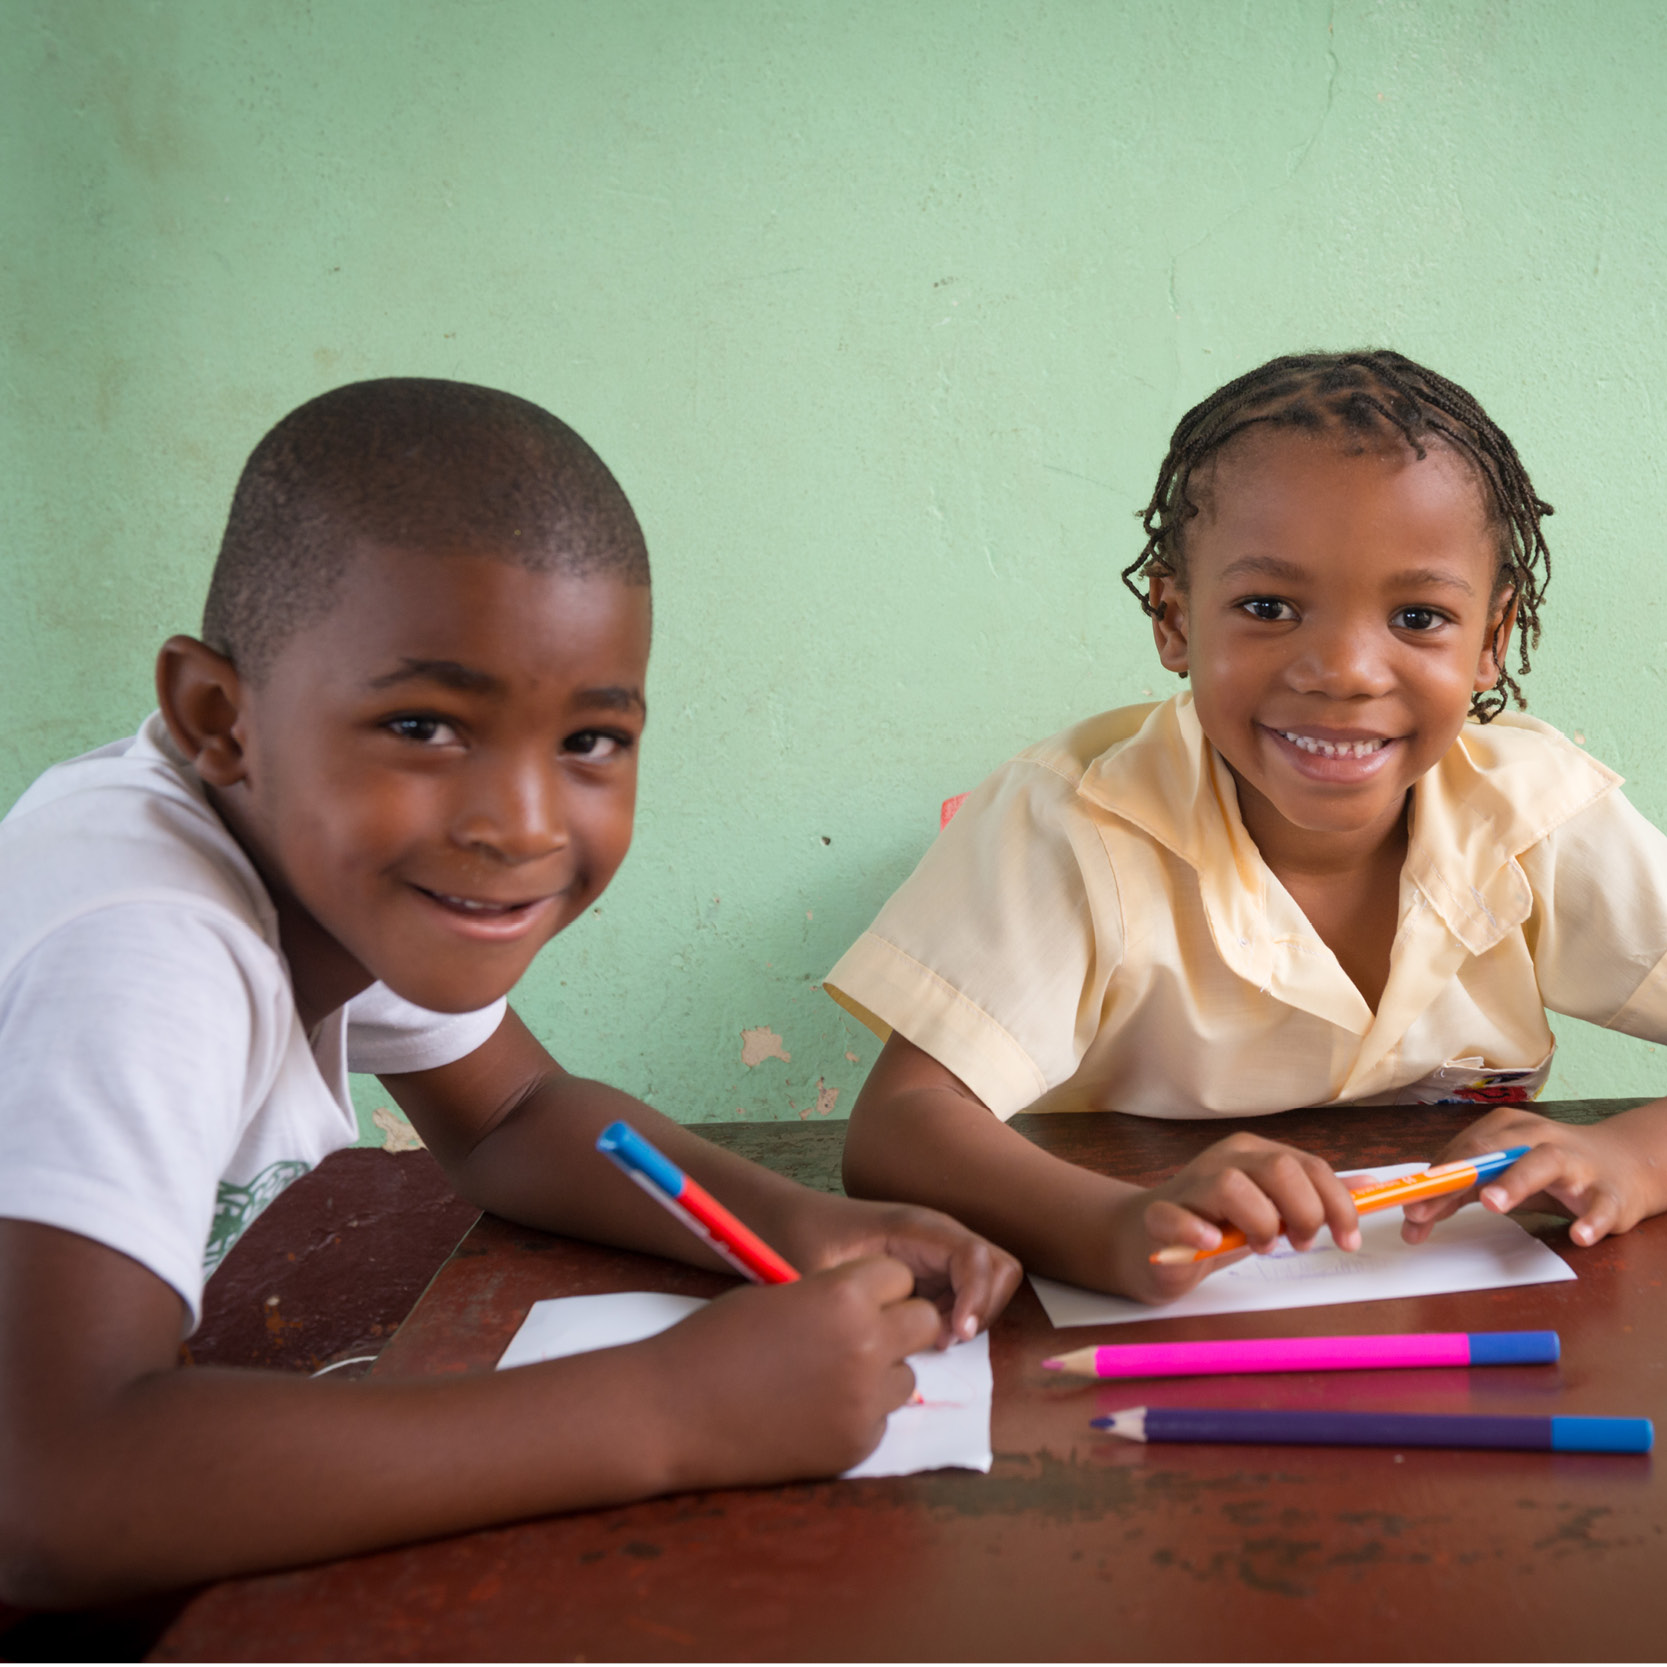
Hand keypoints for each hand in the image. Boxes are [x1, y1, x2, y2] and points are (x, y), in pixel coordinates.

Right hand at [642, 1256, 940, 1488]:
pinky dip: (854, 1415)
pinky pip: (879, 1420)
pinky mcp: (856, 1446)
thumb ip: (831, 1297)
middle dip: (896, 1325)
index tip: (854, 1297)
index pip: (900, 1277)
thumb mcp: (778, 1295)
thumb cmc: (716, 1341)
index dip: (877, 1286)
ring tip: (822, 1377)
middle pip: (923, 1323)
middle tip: (856, 1334)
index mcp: (843, 1296)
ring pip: (906, 1376)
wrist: (672, 1411)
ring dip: (878, 1373)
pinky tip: (807, 1413)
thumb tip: (872, 1303)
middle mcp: (866, 1345)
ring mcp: (864, 1402)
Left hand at [784, 1195, 1022, 1347]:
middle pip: (999, 1268)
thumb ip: (849, 1301)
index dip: (976, 1295)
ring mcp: (938, 1252)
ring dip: (973, 1316)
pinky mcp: (932, 1271)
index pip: (974, 1255)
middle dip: (984, 1308)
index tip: (956, 1334)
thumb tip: (883, 1338)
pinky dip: (958, 1319)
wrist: (789, 1223)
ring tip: (934, 1337)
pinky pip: (967, 1295)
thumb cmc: (801, 1240)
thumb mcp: (819, 1271)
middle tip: (945, 1337)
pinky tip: (924, 1334)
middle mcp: (937, 1235)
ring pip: (990, 1283)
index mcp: (915, 1227)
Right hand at [1105, 1131, 1362, 1302]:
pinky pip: (1176, 1216)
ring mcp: (1189, 1186)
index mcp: (1253, 1154)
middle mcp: (1223, 1160)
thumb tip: (1371, 1187)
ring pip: (1232, 1185)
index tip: (1348, 1240)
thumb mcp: (1273, 1208)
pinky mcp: (1158, 1216)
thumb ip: (1316, 1197)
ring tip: (1261, 1246)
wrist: (1146, 1241)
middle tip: (1301, 1244)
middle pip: (1280, 1169)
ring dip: (1259, 1223)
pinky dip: (1197, 1231)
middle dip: (1305, 1212)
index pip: (1309, 1165)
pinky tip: (1210, 1243)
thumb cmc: (1217, 1224)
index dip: (1338, 1204)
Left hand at [1401, 1105, 1666, 1248]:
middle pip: (1495, 1151)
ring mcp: (1578, 1164)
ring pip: (1545, 1164)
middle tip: (1435, 1202)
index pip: (1463, 1152)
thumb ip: (1456, 1197)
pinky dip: (1590, 1220)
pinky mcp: (1610, 1194)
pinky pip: (1600, 1206)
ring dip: (1516, 1182)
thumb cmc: (1547, 1170)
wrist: (1623, 1165)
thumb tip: (1412, 1224)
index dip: (1435, 1180)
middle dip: (1462, 1176)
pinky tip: (1579, 1235)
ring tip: (1491, 1203)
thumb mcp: (1499, 1177)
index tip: (1410, 1206)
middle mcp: (1540, 1139)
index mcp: (1507, 1130)